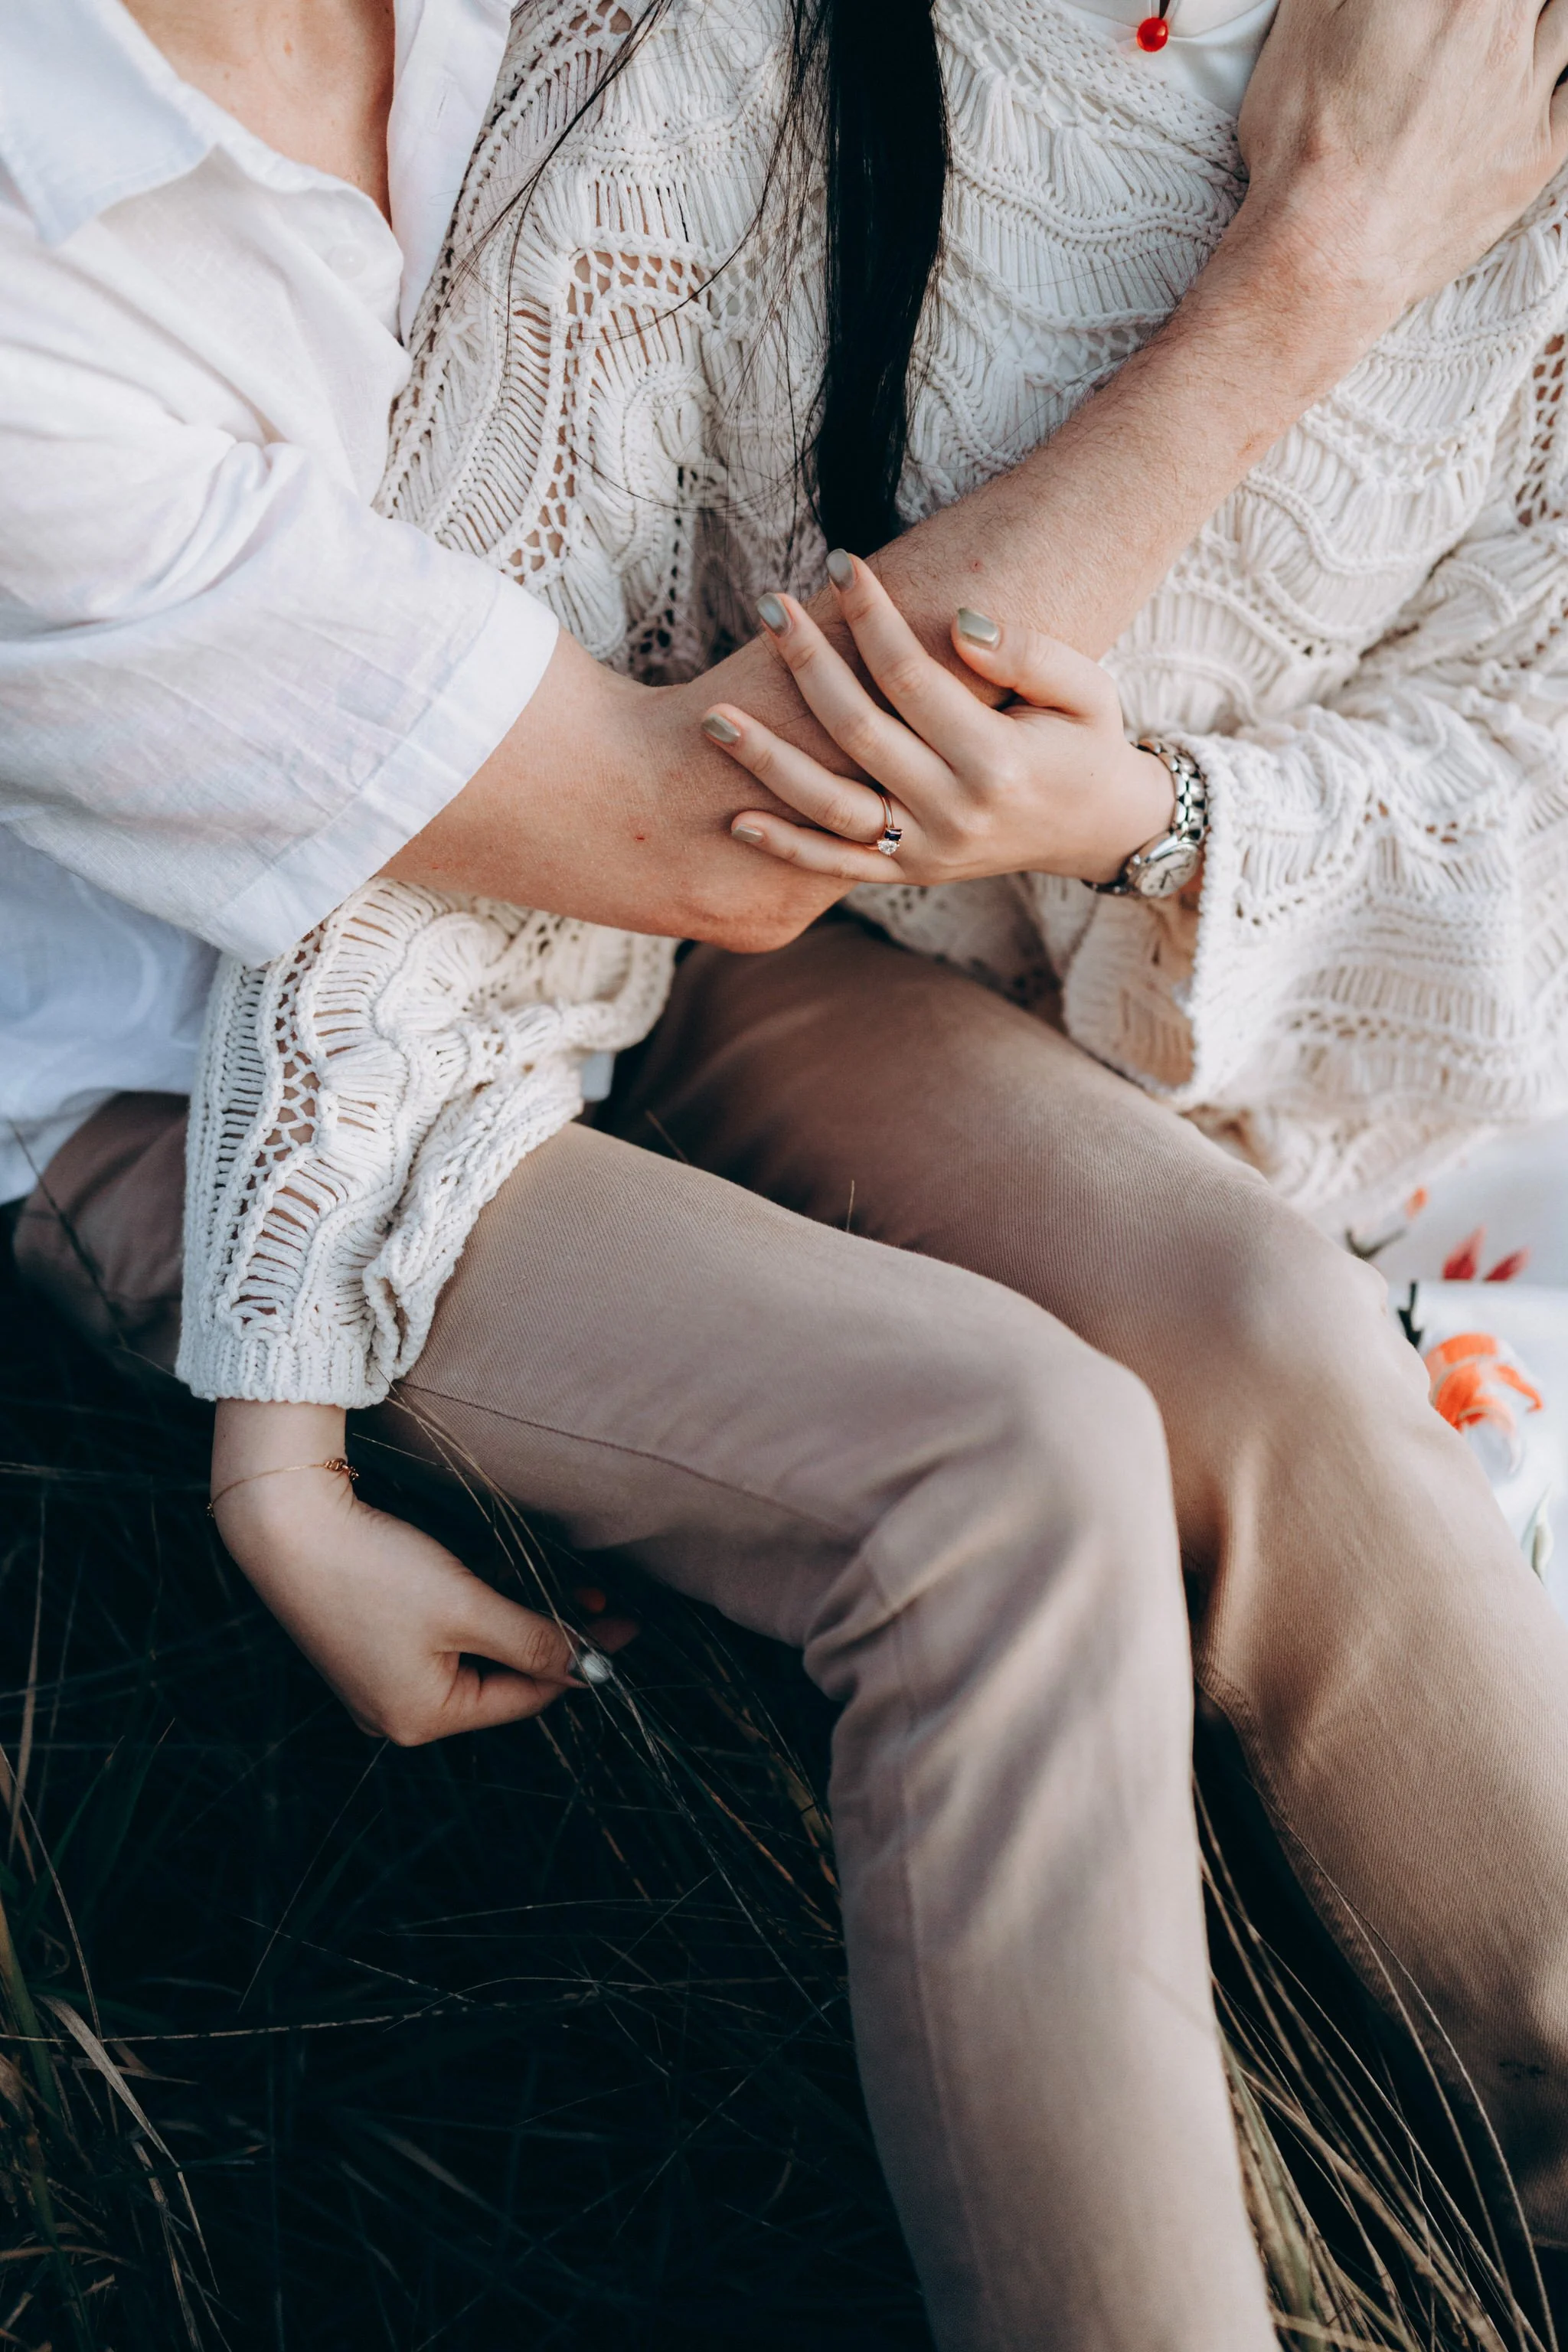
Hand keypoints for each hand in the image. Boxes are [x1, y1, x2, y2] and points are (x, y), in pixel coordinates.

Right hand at [212, 1407, 635, 1744]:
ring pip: (473, 1650)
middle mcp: (396, 1710)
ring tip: (571, 1582)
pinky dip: (479, 1608)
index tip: (628, 1627)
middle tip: (604, 1598)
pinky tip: (507, 1575)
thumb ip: (531, 1638)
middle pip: (499, 1676)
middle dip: (553, 1634)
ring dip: (522, 1615)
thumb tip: (587, 1668)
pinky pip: (441, 1634)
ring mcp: (377, 1677)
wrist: (284, 1525)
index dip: (579, 1660)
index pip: (523, 1697)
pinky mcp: (365, 1638)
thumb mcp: (468, 1606)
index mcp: (421, 1718)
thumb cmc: (375, 1570)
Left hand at [700, 556, 1172, 888]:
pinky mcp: (908, 874)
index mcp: (997, 761)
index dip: (872, 618)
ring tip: (714, 718)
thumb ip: (1028, 651)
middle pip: (859, 733)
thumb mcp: (1085, 688)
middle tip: (769, 607)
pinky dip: (786, 848)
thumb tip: (957, 620)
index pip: (913, 679)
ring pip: (831, 808)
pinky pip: (835, 868)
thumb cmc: (1085, 742)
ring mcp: (927, 852)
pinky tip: (736, 819)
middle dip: (809, 664)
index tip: (842, 563)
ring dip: (768, 762)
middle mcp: (954, 813)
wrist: (1097, 830)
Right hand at [1234, 0, 1567, 334]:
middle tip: (1467, 26)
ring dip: (1539, 21)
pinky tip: (1547, 77)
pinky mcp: (1535, 155)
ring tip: (1506, 36)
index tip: (1440, 11)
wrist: (1326, 250)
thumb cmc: (1307, 140)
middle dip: (1500, 10)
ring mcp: (1527, 94)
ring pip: (1564, 23)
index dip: (1449, 1)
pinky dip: (1566, 80)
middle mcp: (1504, 30)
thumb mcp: (1308, 20)